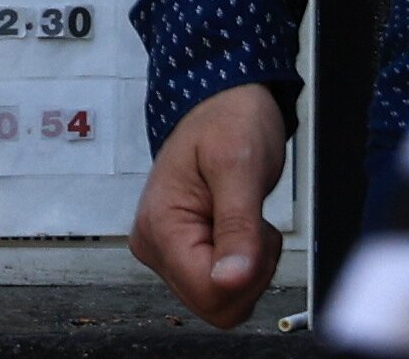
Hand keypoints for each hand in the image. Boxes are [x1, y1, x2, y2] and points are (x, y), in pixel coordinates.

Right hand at [129, 81, 290, 325]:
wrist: (223, 103)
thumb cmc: (228, 121)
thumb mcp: (239, 166)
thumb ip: (237, 226)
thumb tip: (231, 281)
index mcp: (159, 226)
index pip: (208, 292)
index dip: (246, 272)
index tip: (255, 230)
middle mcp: (154, 246)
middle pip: (215, 304)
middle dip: (249, 272)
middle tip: (252, 222)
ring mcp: (166, 252)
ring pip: (221, 301)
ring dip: (249, 269)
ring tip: (245, 220)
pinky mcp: (182, 254)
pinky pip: (222, 287)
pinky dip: (244, 267)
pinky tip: (239, 230)